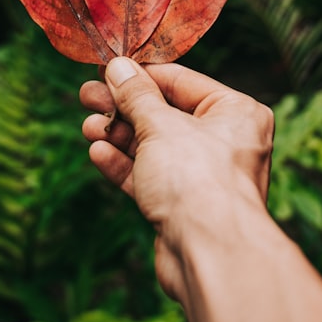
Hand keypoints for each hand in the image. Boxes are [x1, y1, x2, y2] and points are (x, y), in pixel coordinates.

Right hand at [80, 57, 274, 299]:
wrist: (209, 254)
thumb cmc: (198, 181)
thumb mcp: (161, 125)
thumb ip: (136, 96)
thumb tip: (118, 67)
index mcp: (235, 112)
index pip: (181, 81)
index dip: (140, 75)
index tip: (107, 68)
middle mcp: (225, 141)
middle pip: (165, 114)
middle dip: (123, 107)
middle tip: (86, 96)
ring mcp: (204, 175)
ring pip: (154, 147)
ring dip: (118, 136)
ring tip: (88, 126)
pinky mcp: (184, 205)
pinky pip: (151, 176)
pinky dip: (125, 165)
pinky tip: (98, 153)